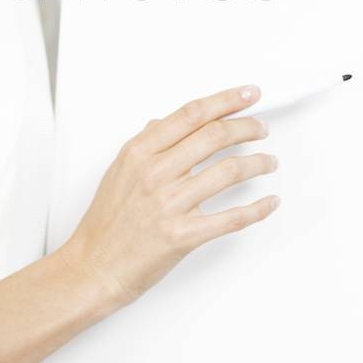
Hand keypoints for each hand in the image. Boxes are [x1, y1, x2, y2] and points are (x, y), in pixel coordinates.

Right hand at [57, 83, 279, 310]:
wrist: (93, 267)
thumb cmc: (105, 225)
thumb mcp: (118, 172)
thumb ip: (146, 145)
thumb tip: (165, 124)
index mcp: (139, 153)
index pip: (191, 115)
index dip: (225, 101)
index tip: (247, 95)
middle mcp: (155, 174)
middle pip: (214, 136)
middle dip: (247, 127)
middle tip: (261, 127)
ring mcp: (170, 204)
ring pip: (229, 171)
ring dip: (258, 163)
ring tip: (269, 162)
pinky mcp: (183, 235)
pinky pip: (232, 218)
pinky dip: (257, 209)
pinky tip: (268, 202)